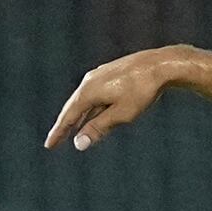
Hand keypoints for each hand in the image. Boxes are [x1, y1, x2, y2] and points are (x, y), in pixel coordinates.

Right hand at [45, 46, 191, 150]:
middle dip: (66, 125)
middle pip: (73, 107)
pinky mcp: (111, 74)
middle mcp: (89, 82)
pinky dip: (92, 107)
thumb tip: (79, 143)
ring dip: (79, 116)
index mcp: (88, 92)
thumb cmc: (142, 91)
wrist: (161, 65)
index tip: (50, 145)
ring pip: (86, 100)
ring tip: (73, 129)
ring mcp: (100, 76)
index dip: (59, 133)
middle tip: (57, 139)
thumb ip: (99, 127)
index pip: (68, 117)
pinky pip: (96, 94)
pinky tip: (95, 111)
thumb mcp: (121, 114)